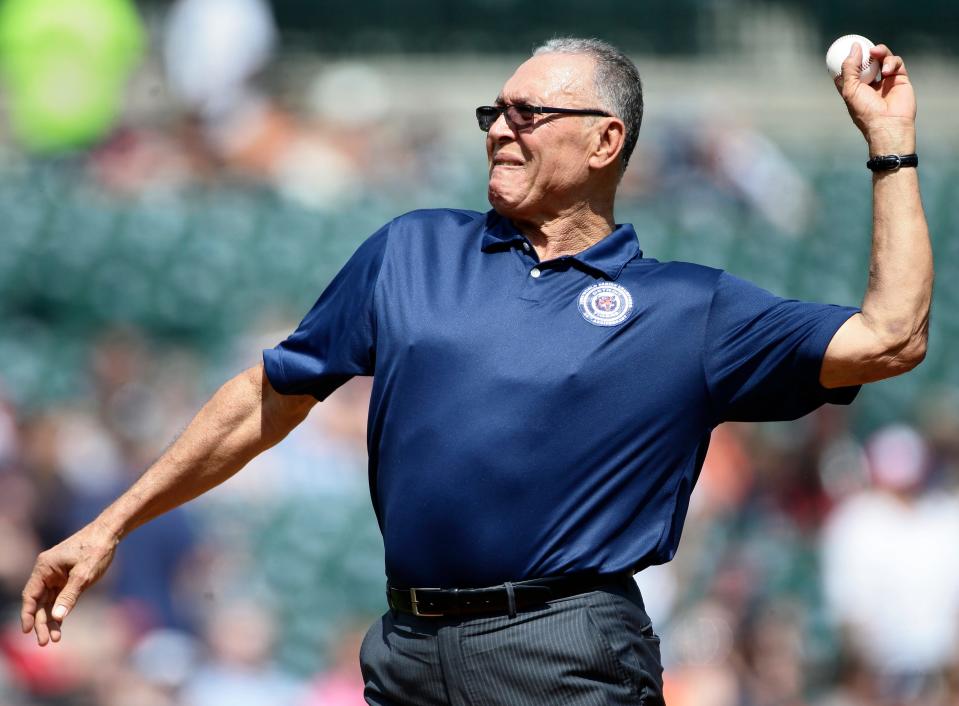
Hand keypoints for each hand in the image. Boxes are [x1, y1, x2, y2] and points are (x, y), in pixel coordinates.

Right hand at [20, 524, 117, 645]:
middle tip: (45, 642)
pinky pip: (59, 597)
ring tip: (56, 638)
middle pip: (39, 601)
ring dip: (51, 619)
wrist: (109, 533)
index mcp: (44, 567)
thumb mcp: (84, 575)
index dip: (28, 614)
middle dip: (41, 622)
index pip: (30, 595)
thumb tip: (56, 617)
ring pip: (49, 601)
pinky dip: (59, 610)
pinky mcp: (66, 577)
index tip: (27, 631)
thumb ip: (69, 596)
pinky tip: (60, 625)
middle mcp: (47, 571)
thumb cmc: (96, 550)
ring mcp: (56, 575)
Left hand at [835, 43, 915, 153]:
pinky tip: (886, 71)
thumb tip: (853, 48)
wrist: (888, 123)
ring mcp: (886, 81)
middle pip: (869, 61)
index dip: (849, 59)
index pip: (851, 70)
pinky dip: (891, 62)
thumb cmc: (865, 111)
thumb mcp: (850, 89)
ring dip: (880, 52)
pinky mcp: (900, 78)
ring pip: (883, 58)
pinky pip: (896, 63)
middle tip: (864, 46)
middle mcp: (871, 84)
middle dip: (866, 52)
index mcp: (856, 88)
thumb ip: (850, 68)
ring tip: (876, 52)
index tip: (846, 47)